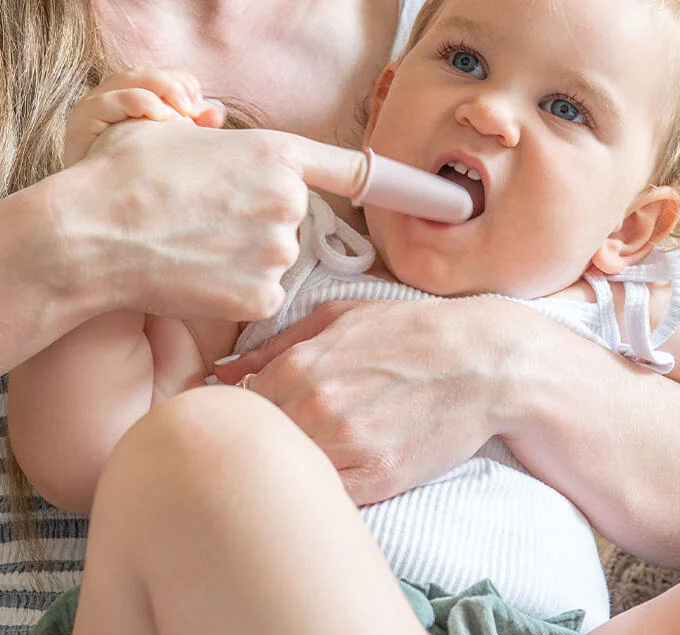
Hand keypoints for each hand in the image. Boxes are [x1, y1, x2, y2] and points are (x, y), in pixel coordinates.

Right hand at [64, 68, 224, 165]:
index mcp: (133, 98)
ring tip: (183, 109)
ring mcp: (95, 109)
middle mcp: (112, 98)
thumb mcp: (172, 150)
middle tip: (193, 104)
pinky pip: (107, 103)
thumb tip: (217, 111)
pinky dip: (136, 103)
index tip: (199, 100)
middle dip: (172, 84)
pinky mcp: (82, 124)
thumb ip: (194, 129)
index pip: (159, 76)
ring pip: (126, 82)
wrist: (100, 208)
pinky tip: (160, 115)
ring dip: (159, 90)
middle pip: (143, 74)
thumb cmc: (138, 179)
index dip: (181, 80)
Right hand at [64, 117, 369, 321]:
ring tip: (194, 249)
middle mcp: (288, 202)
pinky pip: (262, 295)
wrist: (91, 235)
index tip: (416, 194)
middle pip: (292, 219)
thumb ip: (220, 137)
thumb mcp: (173, 130)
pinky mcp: (262, 296)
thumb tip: (218, 122)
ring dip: (247, 258)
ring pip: (275, 259)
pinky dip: (236, 292)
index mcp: (275, 154)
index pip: (345, 168)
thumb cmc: (125, 176)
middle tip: (208, 221)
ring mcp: (278, 252)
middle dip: (260, 221)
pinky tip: (200, 279)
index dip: (380, 180)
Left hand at [214, 298, 517, 503]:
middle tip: (291, 441)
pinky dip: (328, 490)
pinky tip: (343, 471)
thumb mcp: (342, 318)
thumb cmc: (413, 333)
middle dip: (269, 445)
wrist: (483, 362)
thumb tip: (224, 372)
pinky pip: (330, 496)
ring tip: (321, 455)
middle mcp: (317, 409)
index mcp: (299, 369)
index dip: (249, 417)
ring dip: (298, 469)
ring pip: (292, 474)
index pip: (239, 410)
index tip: (265, 419)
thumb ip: (277, 345)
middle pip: (261, 446)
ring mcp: (348, 447)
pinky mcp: (380, 479)